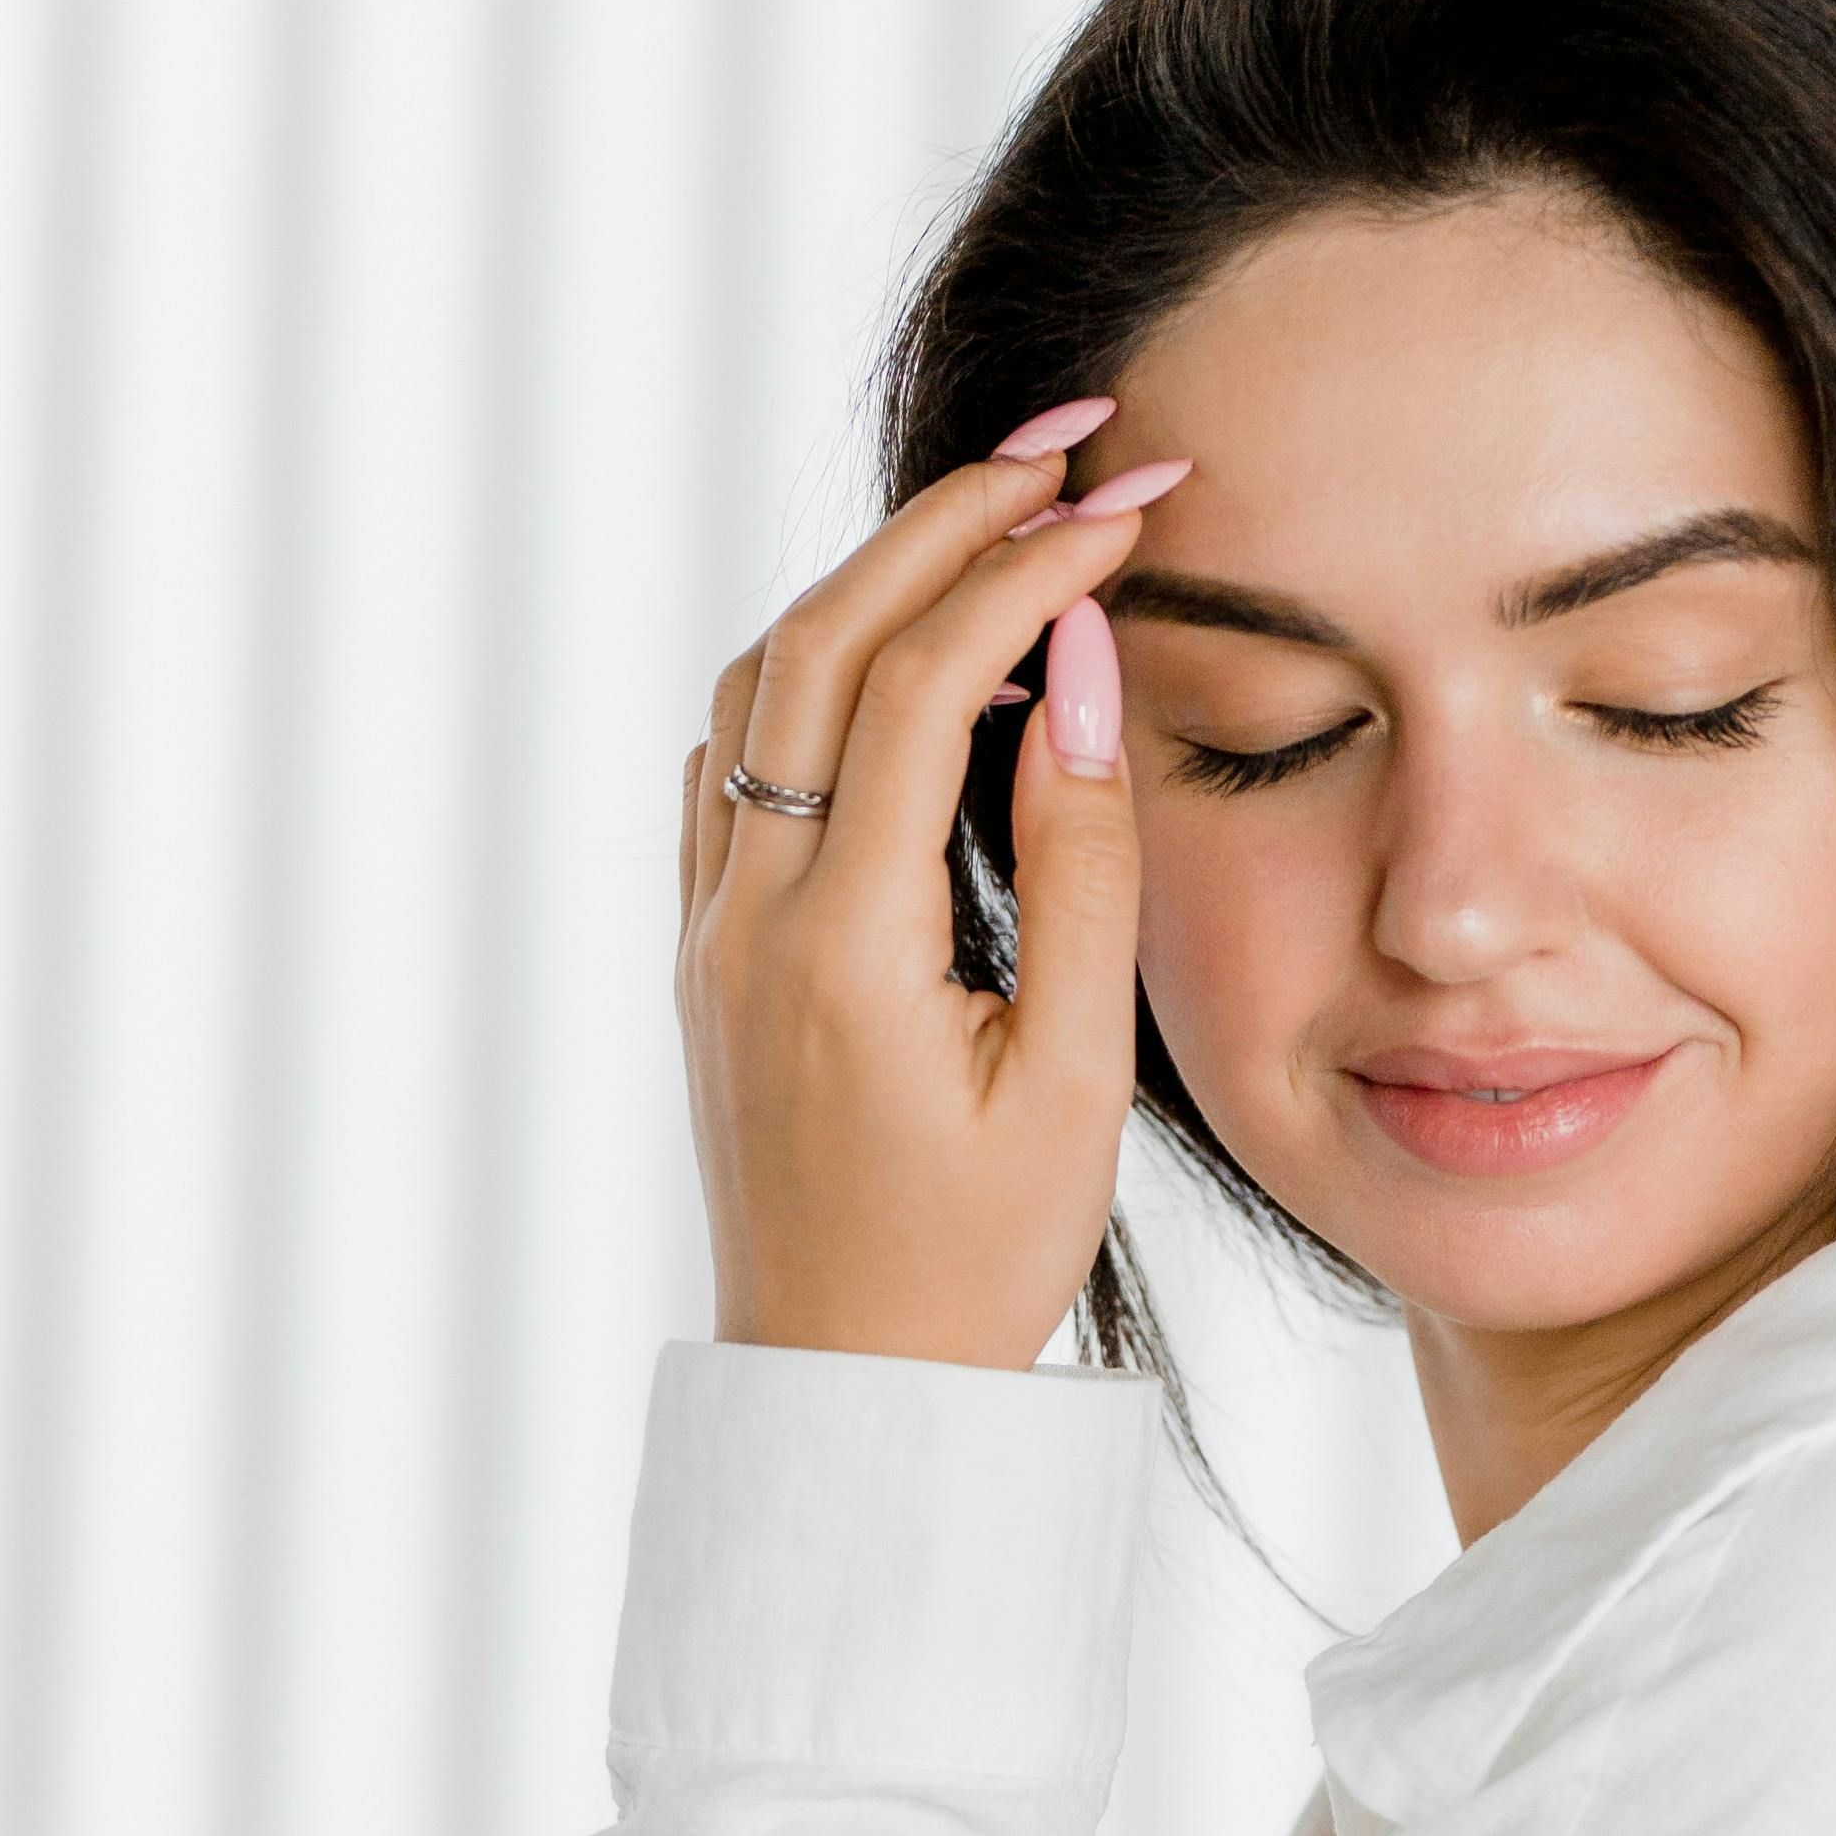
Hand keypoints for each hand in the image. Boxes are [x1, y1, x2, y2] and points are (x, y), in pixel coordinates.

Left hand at [678, 411, 1181, 1363]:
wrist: (850, 1388)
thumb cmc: (978, 1259)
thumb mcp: (1073, 1077)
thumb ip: (1076, 866)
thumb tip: (1073, 672)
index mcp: (839, 942)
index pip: (916, 681)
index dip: (1024, 567)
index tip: (1126, 501)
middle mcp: (744, 912)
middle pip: (816, 640)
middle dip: (945, 520)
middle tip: (1069, 446)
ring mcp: (708, 928)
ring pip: (756, 688)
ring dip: (872, 587)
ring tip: (1000, 539)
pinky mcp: (708, 951)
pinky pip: (735, 760)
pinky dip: (816, 674)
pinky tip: (908, 672)